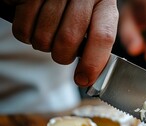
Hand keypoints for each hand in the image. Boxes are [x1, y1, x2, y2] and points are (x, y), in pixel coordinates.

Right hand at [3, 0, 118, 86]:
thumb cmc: (76, 10)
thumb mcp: (94, 22)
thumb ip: (98, 45)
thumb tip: (90, 78)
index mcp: (104, 4)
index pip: (103, 36)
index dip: (92, 63)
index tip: (83, 79)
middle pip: (68, 39)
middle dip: (62, 55)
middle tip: (62, 51)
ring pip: (44, 36)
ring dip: (43, 45)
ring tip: (47, 34)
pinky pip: (23, 28)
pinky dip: (25, 34)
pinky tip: (33, 24)